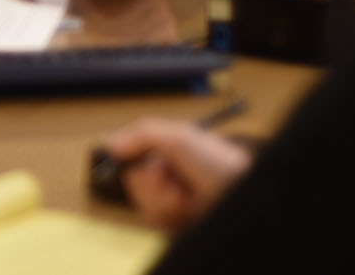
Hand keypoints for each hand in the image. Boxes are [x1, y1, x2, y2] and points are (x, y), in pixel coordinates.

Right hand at [102, 117, 251, 231]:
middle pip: (133, 181)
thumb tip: (112, 144)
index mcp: (167, 150)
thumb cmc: (217, 162)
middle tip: (168, 180)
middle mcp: (167, 173)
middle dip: (150, 182)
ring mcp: (172, 197)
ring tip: (182, 195)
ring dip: (160, 198)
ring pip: (142, 201)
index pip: (130, 156)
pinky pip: (154, 219)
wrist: (243, 194)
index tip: (128, 160)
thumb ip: (143, 134)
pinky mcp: (177, 220)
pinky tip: (184, 207)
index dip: (128, 161)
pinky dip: (168, 212)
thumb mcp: (179, 137)